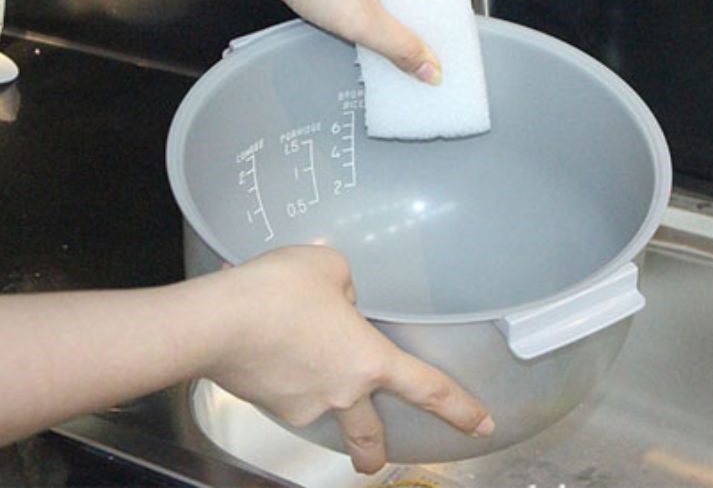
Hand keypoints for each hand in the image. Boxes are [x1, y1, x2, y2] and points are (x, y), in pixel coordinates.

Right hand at [200, 246, 492, 473]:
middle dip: (373, 452)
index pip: (427, 388)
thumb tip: (342, 298)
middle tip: (373, 459)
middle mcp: (340, 393)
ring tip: (292, 341)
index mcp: (368, 360)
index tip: (481, 425)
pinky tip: (269, 344)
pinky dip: (284, 373)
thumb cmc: (282, 290)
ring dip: (315, 386)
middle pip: (368, 435)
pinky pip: (285, 389)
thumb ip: (347, 284)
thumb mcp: (328, 266)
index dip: (459, 408)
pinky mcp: (266, 404)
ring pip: (318, 404)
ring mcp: (301, 406)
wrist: (218, 321)